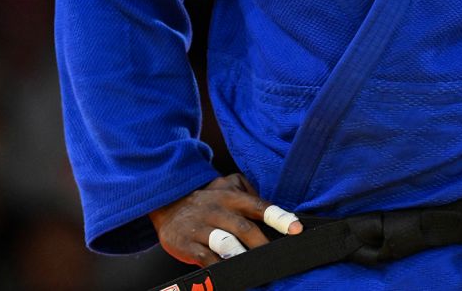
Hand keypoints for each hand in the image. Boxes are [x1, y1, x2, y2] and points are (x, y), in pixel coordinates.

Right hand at [149, 173, 301, 265]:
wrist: (166, 202)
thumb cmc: (205, 199)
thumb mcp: (225, 186)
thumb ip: (248, 193)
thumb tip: (273, 212)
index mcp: (230, 196)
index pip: (259, 206)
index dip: (279, 218)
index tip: (296, 230)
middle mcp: (217, 209)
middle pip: (244, 227)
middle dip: (262, 245)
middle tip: (277, 258)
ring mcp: (201, 227)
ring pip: (225, 242)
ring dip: (241, 256)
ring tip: (256, 267)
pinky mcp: (185, 243)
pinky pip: (205, 258)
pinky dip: (218, 268)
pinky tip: (230, 275)